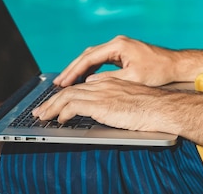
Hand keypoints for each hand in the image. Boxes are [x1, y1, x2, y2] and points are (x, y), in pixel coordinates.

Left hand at [33, 77, 174, 132]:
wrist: (163, 108)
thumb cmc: (152, 108)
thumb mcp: (129, 101)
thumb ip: (114, 100)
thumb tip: (101, 106)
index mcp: (109, 82)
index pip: (80, 86)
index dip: (65, 95)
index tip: (55, 104)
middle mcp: (103, 84)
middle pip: (70, 89)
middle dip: (52, 101)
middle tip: (40, 111)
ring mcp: (101, 93)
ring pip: (67, 96)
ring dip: (51, 107)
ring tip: (42, 116)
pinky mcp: (101, 104)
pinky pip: (74, 106)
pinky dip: (63, 112)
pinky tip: (59, 119)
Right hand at [53, 35, 178, 87]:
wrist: (176, 65)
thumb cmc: (159, 71)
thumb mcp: (132, 78)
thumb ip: (109, 80)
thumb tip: (88, 84)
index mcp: (118, 45)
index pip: (89, 58)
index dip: (74, 71)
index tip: (63, 82)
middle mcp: (116, 43)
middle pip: (87, 56)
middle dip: (72, 69)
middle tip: (58, 82)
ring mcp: (119, 47)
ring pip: (92, 57)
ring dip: (80, 70)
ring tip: (66, 82)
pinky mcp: (122, 54)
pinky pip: (100, 61)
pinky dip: (90, 70)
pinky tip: (83, 80)